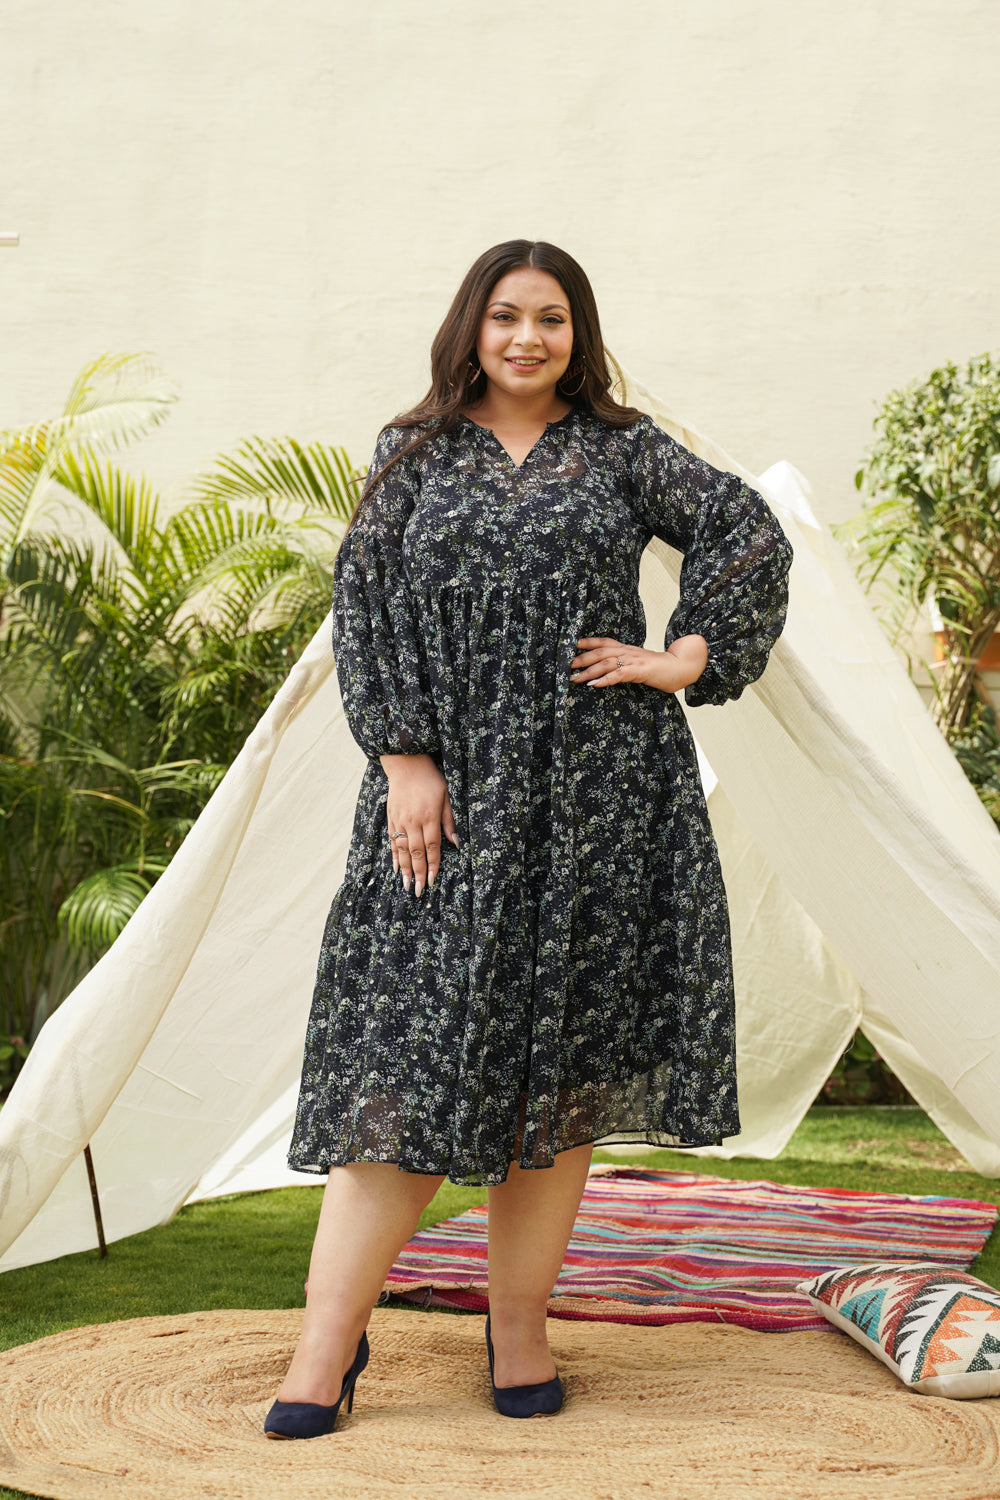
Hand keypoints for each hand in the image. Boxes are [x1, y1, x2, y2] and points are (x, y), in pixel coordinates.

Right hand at [379, 753, 458, 896]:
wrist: (406, 764)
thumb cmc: (430, 779)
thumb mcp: (446, 796)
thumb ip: (449, 821)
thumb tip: (456, 843)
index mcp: (429, 817)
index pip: (432, 847)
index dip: (432, 865)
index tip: (432, 880)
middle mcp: (413, 822)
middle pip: (416, 853)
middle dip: (418, 874)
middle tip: (418, 891)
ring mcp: (400, 821)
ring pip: (402, 850)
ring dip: (405, 869)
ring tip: (406, 885)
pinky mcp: (392, 819)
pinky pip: (392, 841)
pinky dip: (394, 856)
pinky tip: (396, 868)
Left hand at [570, 634, 708, 693]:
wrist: (680, 667)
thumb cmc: (657, 668)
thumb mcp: (636, 662)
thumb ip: (622, 663)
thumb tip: (605, 670)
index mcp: (625, 648)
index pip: (602, 641)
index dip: (586, 642)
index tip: (569, 644)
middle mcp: (627, 651)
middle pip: (599, 651)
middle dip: (581, 658)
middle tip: (564, 664)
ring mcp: (633, 660)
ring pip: (606, 663)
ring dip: (589, 671)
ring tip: (575, 679)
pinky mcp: (640, 671)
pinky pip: (620, 675)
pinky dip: (606, 680)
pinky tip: (595, 685)